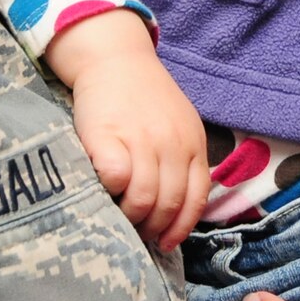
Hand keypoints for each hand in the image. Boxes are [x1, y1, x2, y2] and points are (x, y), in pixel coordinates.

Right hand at [44, 10, 207, 250]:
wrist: (114, 58)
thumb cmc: (143, 97)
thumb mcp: (178, 124)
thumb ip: (182, 159)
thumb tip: (174, 209)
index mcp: (193, 142)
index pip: (196, 198)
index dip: (181, 227)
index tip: (167, 242)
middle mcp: (172, 142)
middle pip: (170, 203)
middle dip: (154, 228)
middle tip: (137, 234)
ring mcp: (141, 139)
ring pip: (144, 198)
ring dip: (131, 217)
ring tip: (119, 218)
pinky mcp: (108, 135)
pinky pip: (115, 178)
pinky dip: (110, 193)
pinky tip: (104, 193)